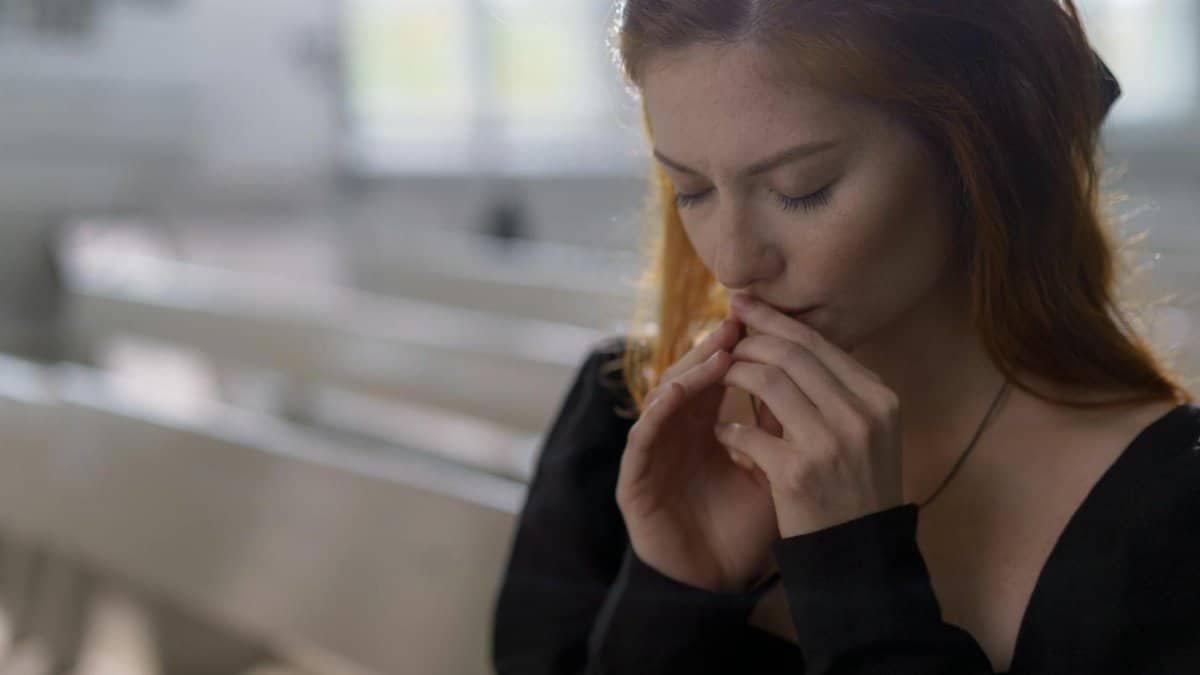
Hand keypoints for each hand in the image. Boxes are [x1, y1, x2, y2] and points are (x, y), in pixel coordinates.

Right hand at [615, 317, 779, 591]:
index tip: (764, 325)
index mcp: (705, 427)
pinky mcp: (634, 478)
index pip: (718, 376)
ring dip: (688, 372)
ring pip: (663, 397)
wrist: (716, 584)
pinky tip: (678, 393)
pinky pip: (641, 436)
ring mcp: (653, 453)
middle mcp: (675, 433)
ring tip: (718, 353)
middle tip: (738, 324)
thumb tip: (810, 382)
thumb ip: (780, 431)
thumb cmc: (745, 530)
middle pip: (689, 377)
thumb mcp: (773, 472)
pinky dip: (658, 410)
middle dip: (712, 349)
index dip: (737, 350)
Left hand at [715, 293, 904, 537]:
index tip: (743, 306)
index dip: (774, 321)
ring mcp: (830, 443)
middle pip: (790, 352)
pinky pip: (747, 433)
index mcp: (879, 398)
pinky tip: (723, 434)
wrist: (861, 557)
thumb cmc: (857, 489)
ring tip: (716, 379)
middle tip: (720, 338)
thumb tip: (795, 337)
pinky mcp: (797, 473)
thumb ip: (840, 389)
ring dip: (732, 375)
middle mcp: (859, 414)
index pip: (818, 343)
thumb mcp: (868, 432)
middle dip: (748, 339)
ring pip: (766, 380)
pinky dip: (729, 431)